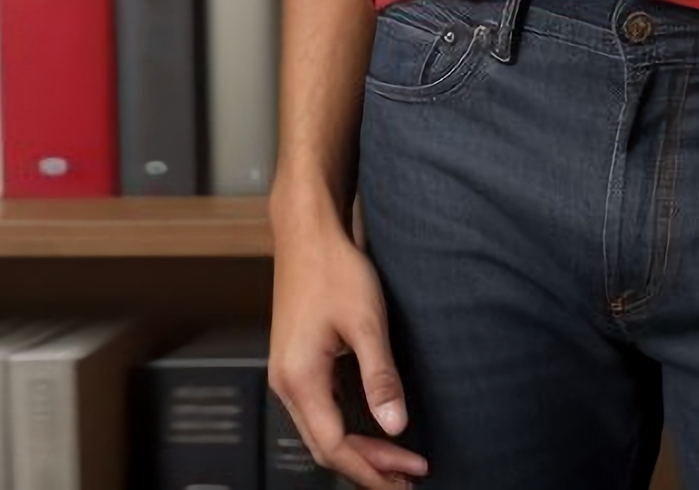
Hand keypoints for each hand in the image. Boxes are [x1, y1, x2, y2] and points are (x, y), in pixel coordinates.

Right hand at [269, 196, 428, 486]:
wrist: (307, 233)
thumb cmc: (333, 268)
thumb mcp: (366, 321)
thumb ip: (381, 376)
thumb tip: (396, 426)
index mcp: (300, 379)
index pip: (336, 447)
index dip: (375, 466)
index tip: (412, 471)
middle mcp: (287, 384)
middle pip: (325, 447)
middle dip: (368, 468)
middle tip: (407, 479)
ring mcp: (288, 374)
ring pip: (320, 432)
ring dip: (357, 452)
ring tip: (394, 463)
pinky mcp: (296, 363)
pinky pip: (318, 411)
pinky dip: (345, 429)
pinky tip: (370, 427)